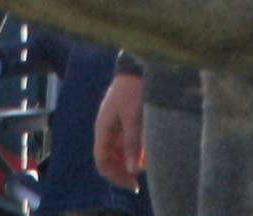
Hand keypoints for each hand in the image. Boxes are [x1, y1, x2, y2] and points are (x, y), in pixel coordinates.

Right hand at [95, 70, 145, 187]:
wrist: (138, 68)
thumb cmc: (134, 90)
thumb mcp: (134, 118)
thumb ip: (133, 144)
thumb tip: (132, 170)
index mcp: (103, 130)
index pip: (102, 163)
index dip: (116, 177)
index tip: (134, 184)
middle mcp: (107, 131)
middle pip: (111, 161)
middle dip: (126, 169)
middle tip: (145, 172)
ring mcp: (116, 127)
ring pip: (121, 154)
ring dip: (133, 159)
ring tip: (150, 155)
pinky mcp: (125, 123)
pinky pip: (128, 144)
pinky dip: (138, 149)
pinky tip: (149, 146)